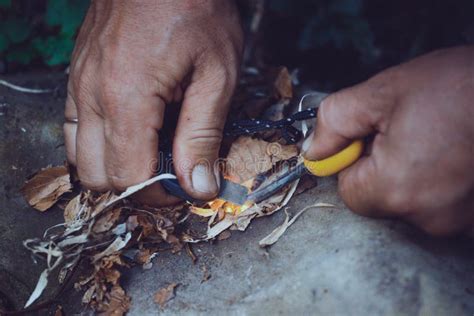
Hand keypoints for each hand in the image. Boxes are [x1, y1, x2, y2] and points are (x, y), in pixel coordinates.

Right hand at [64, 0, 242, 204]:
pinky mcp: (78, 76)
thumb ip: (203, 135)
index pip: (129, 177)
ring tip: (152, 152)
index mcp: (126, 98)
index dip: (159, 194)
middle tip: (171, 172)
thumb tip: (198, 185)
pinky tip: (131, 131)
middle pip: (98, 176)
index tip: (185, 187)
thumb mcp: (216, 75)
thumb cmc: (195, 9)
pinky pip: (74, 129)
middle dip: (136, 186)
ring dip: (116, 167)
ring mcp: (79, 84)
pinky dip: (100, 144)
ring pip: (80, 158)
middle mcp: (91, 95)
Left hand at [303, 46, 473, 235]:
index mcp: (397, 189)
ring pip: (412, 201)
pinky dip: (440, 181)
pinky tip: (454, 154)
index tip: (372, 138)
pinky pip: (440, 203)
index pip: (349, 192)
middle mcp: (429, 216)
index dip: (354, 162)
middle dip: (384, 166)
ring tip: (438, 139)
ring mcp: (458, 221)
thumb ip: (335, 122)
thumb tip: (314, 150)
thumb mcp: (382, 93)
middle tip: (410, 131)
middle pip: (381, 199)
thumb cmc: (460, 87)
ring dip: (415, 174)